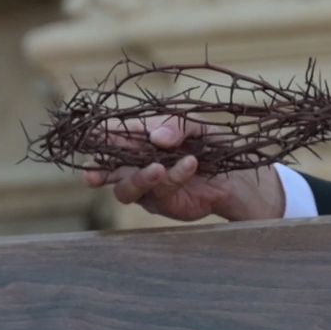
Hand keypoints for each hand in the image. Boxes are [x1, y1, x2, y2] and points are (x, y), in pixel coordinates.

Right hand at [82, 116, 285, 221]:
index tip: (93, 134)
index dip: (99, 136)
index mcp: (137, 140)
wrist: (238, 173)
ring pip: (125, 189)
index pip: (110, 137)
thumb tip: (157, 137)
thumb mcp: (195, 125)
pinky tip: (190, 164)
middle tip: (94, 172)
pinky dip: (174, 176)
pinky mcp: (163, 204)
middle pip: (106, 170)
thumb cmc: (211, 144)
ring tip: (157, 168)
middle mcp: (135, 165)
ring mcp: (147, 188)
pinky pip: (160, 194)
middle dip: (99, 170)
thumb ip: (175, 126)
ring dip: (138, 178)